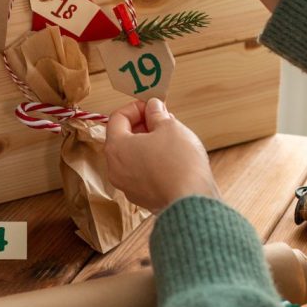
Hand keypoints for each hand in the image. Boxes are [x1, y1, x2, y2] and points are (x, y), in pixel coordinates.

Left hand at [105, 99, 220, 212]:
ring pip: (132, 157)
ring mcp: (127, 185)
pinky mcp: (141, 197)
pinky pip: (141, 174)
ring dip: (147, 144)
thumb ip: (157, 114)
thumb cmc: (179, 163)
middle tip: (162, 120)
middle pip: (122, 138)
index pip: (117, 118)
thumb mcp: (170, 127)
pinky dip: (151, 162)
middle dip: (143, 125)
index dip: (136, 107)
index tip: (152, 106)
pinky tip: (171, 158)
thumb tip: (153, 108)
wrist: (191, 201)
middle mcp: (115, 168)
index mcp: (116, 147)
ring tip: (170, 138)